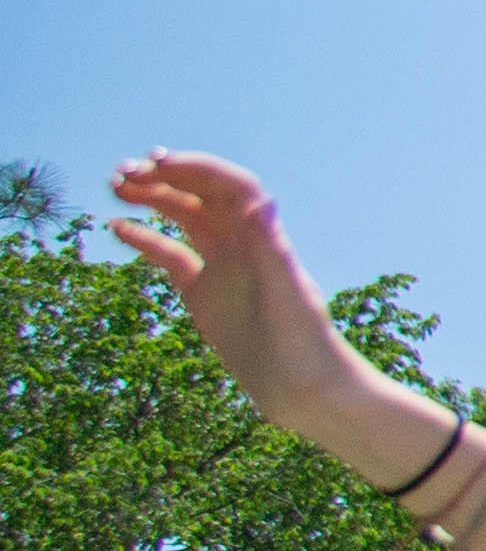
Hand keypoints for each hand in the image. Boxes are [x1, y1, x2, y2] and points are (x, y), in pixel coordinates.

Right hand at [103, 152, 387, 439]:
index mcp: (265, 237)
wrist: (305, 388)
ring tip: (115, 187)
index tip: (157, 163)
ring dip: (153, 198)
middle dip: (166, 177)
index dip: (195, 168)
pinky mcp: (204, 294)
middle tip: (123, 172)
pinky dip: (145, 239)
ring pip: (184, 218)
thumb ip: (271, 249)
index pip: (229, 186)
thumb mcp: (287, 294)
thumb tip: (261, 202)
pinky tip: (118, 228)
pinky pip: (171, 256)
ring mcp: (222, 266)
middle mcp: (244, 245)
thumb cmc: (305, 343)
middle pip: (202, 195)